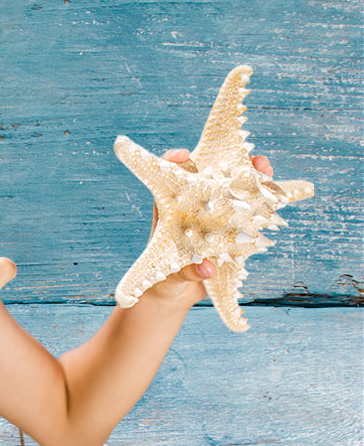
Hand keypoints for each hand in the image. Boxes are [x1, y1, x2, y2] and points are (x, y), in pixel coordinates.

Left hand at [146, 149, 273, 303]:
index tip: (184, 155)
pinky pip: (248, 212)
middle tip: (247, 158)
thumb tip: (207, 268)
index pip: (169, 178)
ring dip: (251, 178)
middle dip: (229, 163)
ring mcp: (214, 217)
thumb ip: (187, 272)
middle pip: (210, 177)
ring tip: (265, 169)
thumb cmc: (166, 279)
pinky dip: (262, 202)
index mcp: (171, 210)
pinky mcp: (231, 230)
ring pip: (233, 190)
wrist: (179, 291)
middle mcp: (193, 207)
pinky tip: (278, 196)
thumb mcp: (172, 277)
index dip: (175, 161)